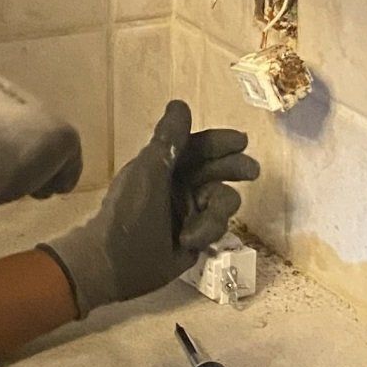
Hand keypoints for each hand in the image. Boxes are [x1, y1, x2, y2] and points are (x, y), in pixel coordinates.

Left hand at [41, 99, 258, 316]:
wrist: (116, 262)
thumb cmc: (128, 213)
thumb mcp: (148, 171)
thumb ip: (167, 139)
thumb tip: (179, 104)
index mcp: (167, 166)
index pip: (200, 147)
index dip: (221, 143)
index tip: (240, 142)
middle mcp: (181, 186)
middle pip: (218, 171)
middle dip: (234, 169)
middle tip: (251, 171)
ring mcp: (190, 212)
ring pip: (223, 202)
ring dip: (214, 214)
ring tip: (194, 230)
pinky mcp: (196, 237)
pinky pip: (218, 228)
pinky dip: (205, 232)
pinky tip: (187, 241)